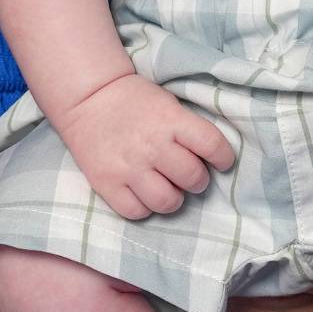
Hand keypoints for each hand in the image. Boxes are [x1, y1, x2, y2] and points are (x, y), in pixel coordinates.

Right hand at [56, 73, 235, 219]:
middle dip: (198, 180)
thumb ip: (187, 128)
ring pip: (167, 201)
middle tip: (190, 176)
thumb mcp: (167, 103)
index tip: (222, 162)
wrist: (88, 98)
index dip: (224, 157)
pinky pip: (137, 212)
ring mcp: (129, 167)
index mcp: (171, 121)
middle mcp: (152, 146)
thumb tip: (209, 158)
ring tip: (169, 188)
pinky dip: (145, 207)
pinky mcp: (107, 184)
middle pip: (192, 178)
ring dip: (174, 198)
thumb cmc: (134, 100)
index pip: (212, 145)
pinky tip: (144, 193)